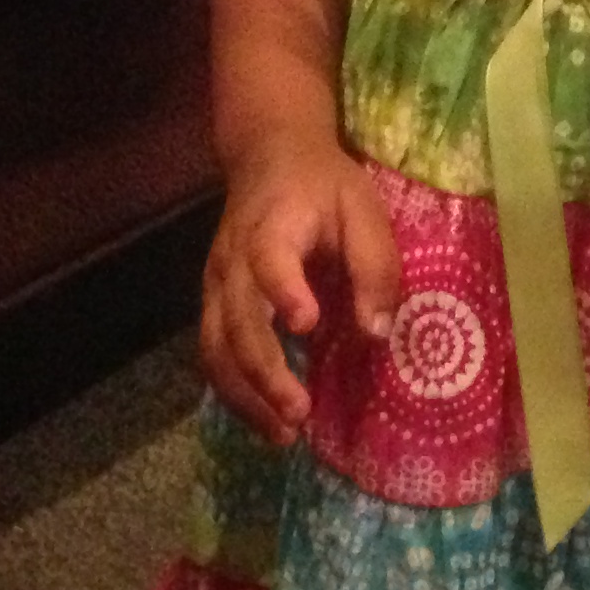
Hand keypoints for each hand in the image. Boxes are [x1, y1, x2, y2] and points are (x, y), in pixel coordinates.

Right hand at [198, 134, 402, 447]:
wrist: (269, 155)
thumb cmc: (324, 184)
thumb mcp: (363, 207)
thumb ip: (374, 265)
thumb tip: (376, 333)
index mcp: (273, 226)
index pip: (269, 259)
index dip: (283, 290)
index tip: (307, 325)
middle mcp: (233, 260)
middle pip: (236, 321)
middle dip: (264, 372)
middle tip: (299, 413)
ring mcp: (216, 285)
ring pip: (215, 348)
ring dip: (244, 396)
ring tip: (283, 434)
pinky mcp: (214, 304)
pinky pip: (213, 354)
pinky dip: (235, 393)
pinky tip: (266, 420)